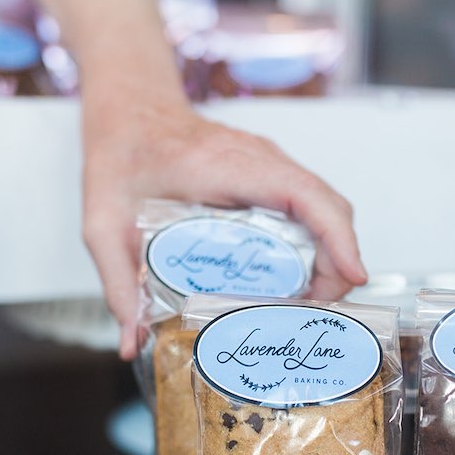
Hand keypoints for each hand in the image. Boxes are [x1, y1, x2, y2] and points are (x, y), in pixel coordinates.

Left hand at [81, 100, 368, 359]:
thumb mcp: (103, 225)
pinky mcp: (270, 175)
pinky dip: (319, 242)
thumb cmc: (119, 157)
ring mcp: (269, 164)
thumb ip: (119, 285)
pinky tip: (298, 279)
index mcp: (226, 166)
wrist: (128, 110)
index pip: (303, 195)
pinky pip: (310, 207)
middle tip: (319, 310)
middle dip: (339, 261)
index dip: (336, 236)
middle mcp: (259, 160)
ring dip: (332, 254)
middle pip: (328, 206)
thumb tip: (133, 344)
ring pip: (326, 207)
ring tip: (312, 302)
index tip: (351, 276)